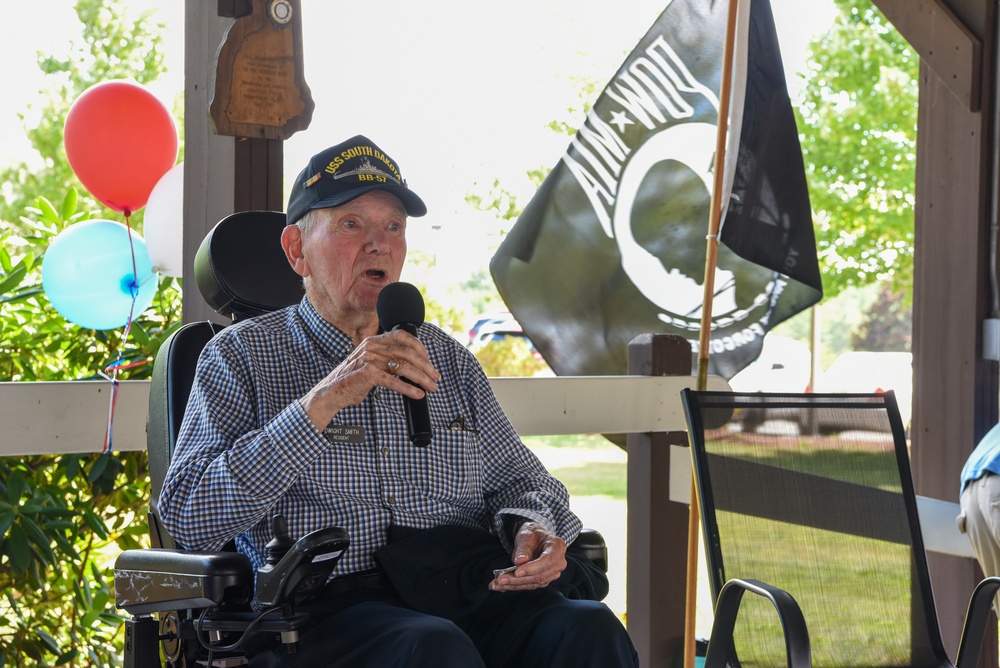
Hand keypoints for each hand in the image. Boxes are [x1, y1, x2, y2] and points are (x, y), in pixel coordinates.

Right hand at [300, 328, 439, 429]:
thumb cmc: (353, 378)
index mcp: (373, 341)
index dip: (418, 345)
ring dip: (421, 378)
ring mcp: (369, 360)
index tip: (428, 358)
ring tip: (431, 387)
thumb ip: (386, 359)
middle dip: (425, 365)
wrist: (332, 391)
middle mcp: (372, 347)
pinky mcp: (368, 374)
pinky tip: (417, 394)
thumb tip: (412, 365)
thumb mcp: (370, 362)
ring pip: (404, 366)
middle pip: (407, 352)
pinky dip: (408, 389)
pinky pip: (394, 381)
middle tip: (435, 376)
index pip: (401, 335)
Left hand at [489, 521, 566, 591]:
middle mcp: (558, 563)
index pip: (547, 561)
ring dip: (513, 585)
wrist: (534, 538)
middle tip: (500, 579)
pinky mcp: (543, 580)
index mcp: (557, 547)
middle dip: (518, 579)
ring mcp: (552, 574)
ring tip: (496, 584)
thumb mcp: (527, 535)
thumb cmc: (532, 534)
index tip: (517, 572)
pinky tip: (501, 586)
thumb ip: (524, 548)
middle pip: (539, 576)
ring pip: (533, 583)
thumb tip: (519, 562)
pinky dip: (514, 586)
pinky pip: (529, 585)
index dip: (532, 568)